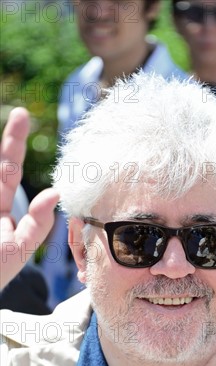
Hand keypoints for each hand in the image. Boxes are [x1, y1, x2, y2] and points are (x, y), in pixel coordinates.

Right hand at [0, 108, 58, 289]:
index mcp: (0, 208)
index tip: (22, 114)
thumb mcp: (20, 249)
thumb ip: (37, 224)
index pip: (7, 170)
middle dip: (9, 139)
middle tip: (21, 113)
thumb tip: (55, 191)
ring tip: (21, 125)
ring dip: (5, 156)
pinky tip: (4, 211)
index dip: (13, 142)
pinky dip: (0, 180)